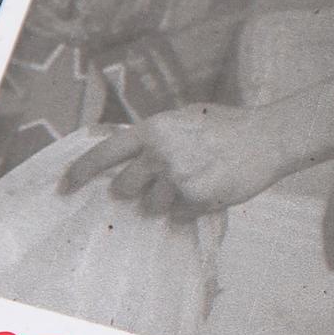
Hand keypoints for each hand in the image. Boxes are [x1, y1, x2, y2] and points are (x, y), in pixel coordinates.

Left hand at [56, 103, 297, 216]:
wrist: (268, 136)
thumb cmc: (227, 125)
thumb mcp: (184, 118)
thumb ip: (154, 136)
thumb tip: (124, 155)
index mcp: (154, 129)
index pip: (105, 153)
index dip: (81, 171)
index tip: (66, 186)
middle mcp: (160, 153)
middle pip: (123, 188)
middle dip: (135, 191)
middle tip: (160, 181)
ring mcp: (178, 178)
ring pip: (152, 206)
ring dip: (168, 200)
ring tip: (196, 180)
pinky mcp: (196, 199)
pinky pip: (179, 216)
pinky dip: (190, 209)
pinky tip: (210, 189)